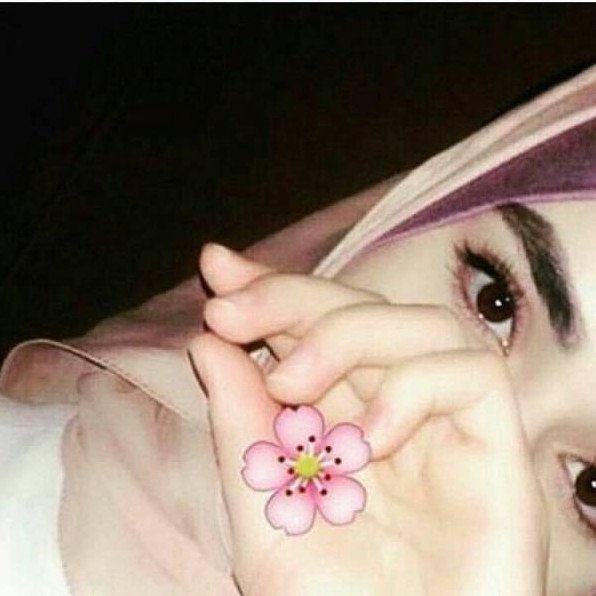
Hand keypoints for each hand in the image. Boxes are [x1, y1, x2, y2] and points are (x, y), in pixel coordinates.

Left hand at [192, 244, 546, 594]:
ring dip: (345, 336)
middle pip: (361, 308)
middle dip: (292, 298)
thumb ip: (239, 425)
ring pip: (419, 323)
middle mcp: (394, 404)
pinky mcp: (495, 441)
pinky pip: (470, 374)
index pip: (316, 324)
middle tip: (230, 310)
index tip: (218, 269)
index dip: (272, 289)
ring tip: (290, 384)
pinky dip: (412, 388)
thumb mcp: (264, 507)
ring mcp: (448, 419)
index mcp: (342, 414)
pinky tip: (370, 439)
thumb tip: (208, 344)